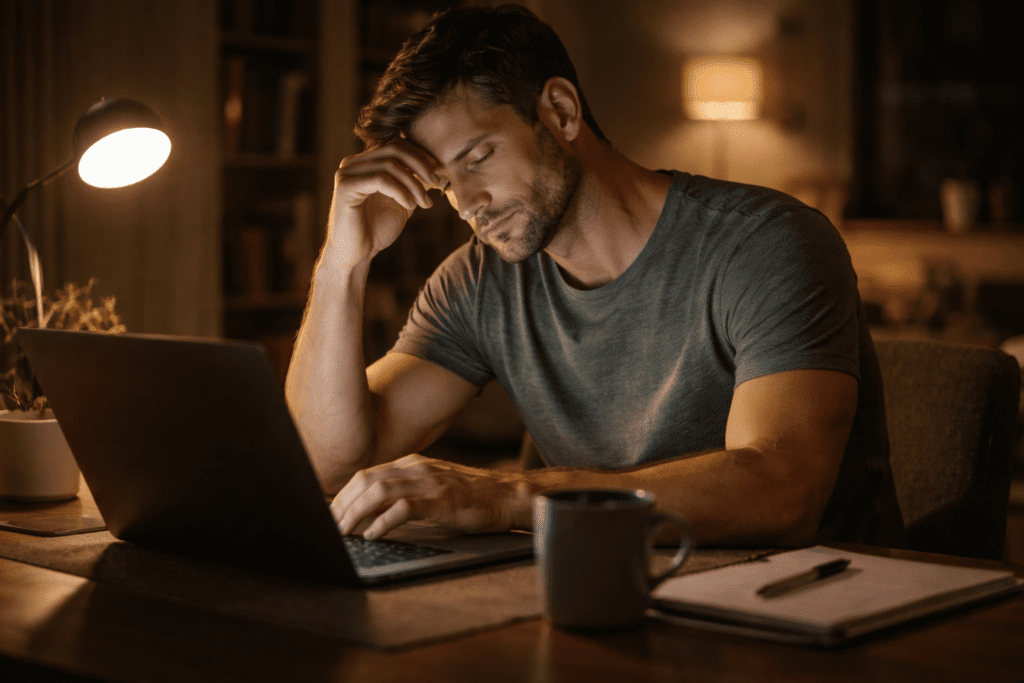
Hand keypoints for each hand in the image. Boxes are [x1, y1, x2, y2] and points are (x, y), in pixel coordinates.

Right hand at [323, 139, 440, 270]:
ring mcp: (347, 173)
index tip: (438, 170)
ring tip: (424, 202)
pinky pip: (380, 179)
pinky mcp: (346, 186)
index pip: (396, 145)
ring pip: (390, 165)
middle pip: (393, 149)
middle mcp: (353, 164)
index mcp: (365, 163)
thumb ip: (413, 183)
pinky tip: (410, 206)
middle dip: (420, 165)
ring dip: (413, 183)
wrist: (357, 255)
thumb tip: (436, 168)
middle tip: (436, 182)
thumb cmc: (377, 230)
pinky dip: (400, 191)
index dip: (420, 154)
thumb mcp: (402, 201)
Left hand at [331, 454, 529, 538]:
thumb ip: (406, 492)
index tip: (331, 515)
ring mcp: (429, 483)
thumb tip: (372, 511)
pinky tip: (374, 535)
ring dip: (356, 513)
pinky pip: (404, 507)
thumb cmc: (471, 497)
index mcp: (412, 464)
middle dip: (343, 505)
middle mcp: (417, 469)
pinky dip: (383, 521)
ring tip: (345, 532)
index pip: (366, 475)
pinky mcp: (441, 500)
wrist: (506, 495)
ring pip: (379, 491)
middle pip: (366, 481)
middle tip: (331, 527)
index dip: (344, 495)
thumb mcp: (433, 487)